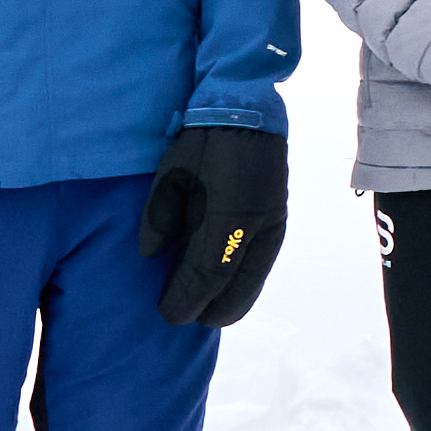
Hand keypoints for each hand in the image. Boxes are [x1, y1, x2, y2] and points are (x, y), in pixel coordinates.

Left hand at [146, 120, 288, 328]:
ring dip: (230, 302)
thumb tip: (152, 255)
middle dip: (207, 309)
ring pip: (253, 280)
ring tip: (209, 313)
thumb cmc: (201, 143)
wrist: (246, 112)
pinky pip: (262, 266)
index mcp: (224, 215)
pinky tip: (231, 291)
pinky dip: (246, 285)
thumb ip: (159, 218)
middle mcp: (254, 227)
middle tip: (184, 317)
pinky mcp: (278, 222)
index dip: (185, 299)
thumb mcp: (170, 176)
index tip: (168, 314)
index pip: (205, 274)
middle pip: (232, 287)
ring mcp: (271, 226)